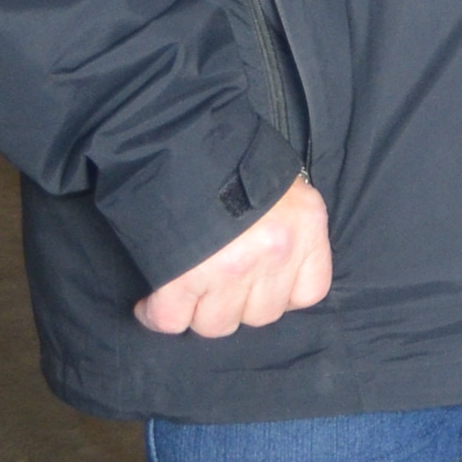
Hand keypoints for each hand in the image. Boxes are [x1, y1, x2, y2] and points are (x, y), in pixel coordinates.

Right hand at [135, 174, 331, 336]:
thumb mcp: (284, 188)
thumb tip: (274, 271)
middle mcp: (275, 251)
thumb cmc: (231, 160)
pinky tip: (154, 300)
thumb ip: (289, 229)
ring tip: (187, 287)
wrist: (179, 136)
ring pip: (217, 324)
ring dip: (197, 311)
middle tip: (216, 283)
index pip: (308, 293)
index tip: (258, 286)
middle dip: (236, 304)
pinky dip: (157, 314)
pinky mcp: (184, 277)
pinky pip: (172, 320)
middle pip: (260, 316)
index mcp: (306, 226)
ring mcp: (232, 266)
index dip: (279, 294)